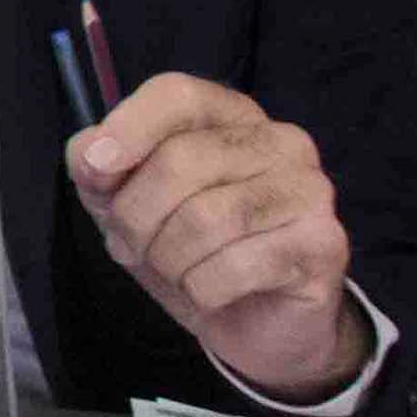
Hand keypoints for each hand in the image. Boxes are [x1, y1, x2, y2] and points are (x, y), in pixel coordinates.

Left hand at [69, 73, 369, 397]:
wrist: (255, 322)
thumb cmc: (188, 248)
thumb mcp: (126, 201)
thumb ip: (98, 166)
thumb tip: (91, 153)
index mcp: (232, 117)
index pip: (178, 94)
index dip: (128, 128)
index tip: (95, 169)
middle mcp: (280, 142)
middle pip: (180, 161)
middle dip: (135, 217)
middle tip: (133, 246)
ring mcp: (308, 190)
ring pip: (205, 219)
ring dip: (168, 259)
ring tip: (174, 270)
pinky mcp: (324, 244)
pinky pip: (233, 268)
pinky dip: (201, 290)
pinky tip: (211, 291)